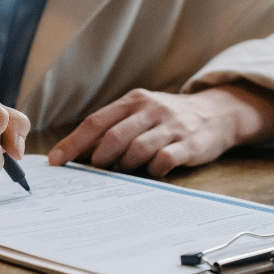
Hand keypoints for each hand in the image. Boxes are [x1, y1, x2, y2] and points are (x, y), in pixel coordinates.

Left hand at [48, 84, 273, 176]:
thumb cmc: (167, 118)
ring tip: (125, 171)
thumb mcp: (140, 112)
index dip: (73, 143)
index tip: (56, 161)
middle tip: (95, 170)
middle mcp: (150, 110)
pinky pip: (164, 160)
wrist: (217, 113)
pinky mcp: (189, 144)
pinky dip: (152, 170)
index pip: (96, 122)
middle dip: (99, 158)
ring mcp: (171, 126)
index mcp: (133, 101)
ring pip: (137, 149)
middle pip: (114, 136)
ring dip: (125, 166)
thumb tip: (77, 152)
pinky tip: (152, 172)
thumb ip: (114, 127)